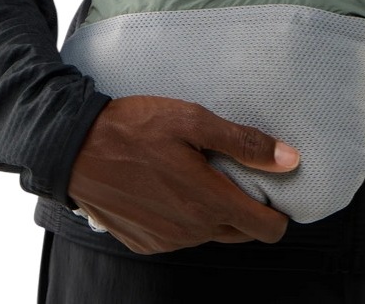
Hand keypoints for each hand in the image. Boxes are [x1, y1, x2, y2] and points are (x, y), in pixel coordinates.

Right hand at [67, 95, 299, 254]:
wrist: (74, 149)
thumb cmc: (136, 128)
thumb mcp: (194, 121)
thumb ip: (244, 143)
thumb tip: (290, 159)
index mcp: (209, 202)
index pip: (267, 230)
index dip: (278, 212)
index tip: (274, 187)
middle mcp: (191, 230)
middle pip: (242, 233)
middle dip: (248, 208)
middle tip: (235, 172)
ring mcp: (166, 241)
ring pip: (211, 233)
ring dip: (215, 211)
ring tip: (200, 172)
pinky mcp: (145, 242)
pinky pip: (181, 236)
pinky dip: (186, 216)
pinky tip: (172, 185)